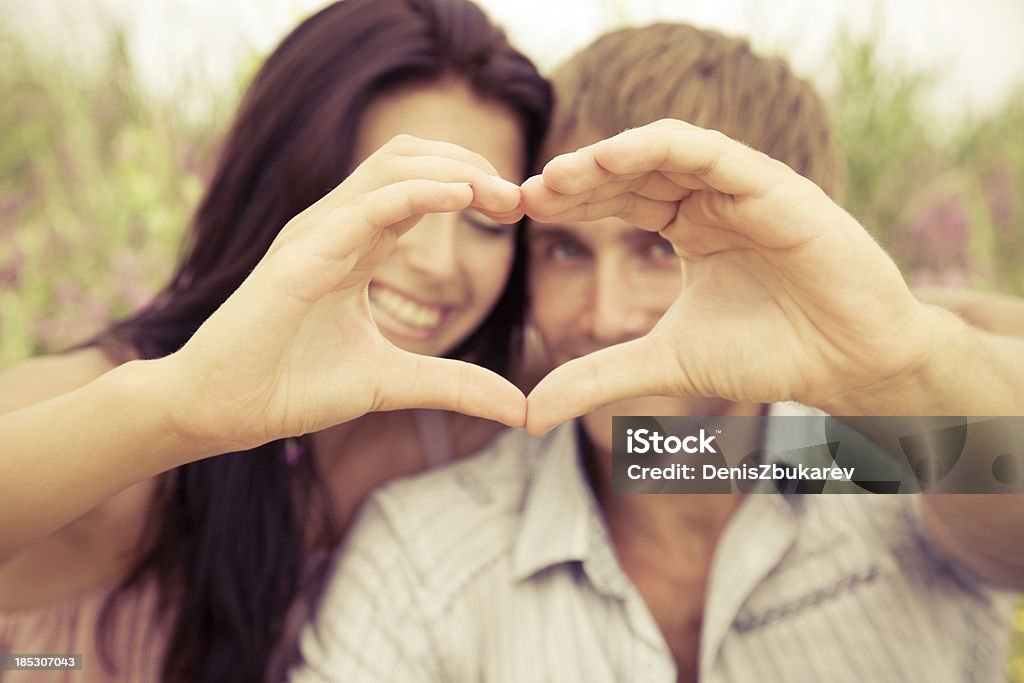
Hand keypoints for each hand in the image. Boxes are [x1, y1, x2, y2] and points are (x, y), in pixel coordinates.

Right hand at [165, 135, 526, 452]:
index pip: (420, 184)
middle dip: (471, 164)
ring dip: (455, 169)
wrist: (223, 411)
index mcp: (356, 244)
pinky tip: (462, 197)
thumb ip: (454, 385)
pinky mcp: (301, 256)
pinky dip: (420, 193)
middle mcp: (337, 226)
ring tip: (503, 193)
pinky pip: (368, 206)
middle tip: (521, 197)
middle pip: (411, 158)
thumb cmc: (292, 386)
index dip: (473, 185)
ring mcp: (316, 234)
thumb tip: (518, 410)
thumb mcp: (393, 382)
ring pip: (392, 166)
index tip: (519, 209)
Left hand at [521, 119, 935, 432]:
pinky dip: (665, 149)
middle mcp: (712, 199)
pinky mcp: (778, 187)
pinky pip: (715, 154)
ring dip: (612, 155)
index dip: (570, 200)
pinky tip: (614, 156)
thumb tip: (527, 415)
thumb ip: (597, 378)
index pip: (618, 197)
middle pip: (633, 170)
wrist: (848, 366)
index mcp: (688, 226)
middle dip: (579, 177)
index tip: (519, 209)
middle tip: (527, 192)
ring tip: (562, 173)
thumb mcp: (664, 364)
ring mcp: (745, 188)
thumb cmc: (769, 355)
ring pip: (668, 150)